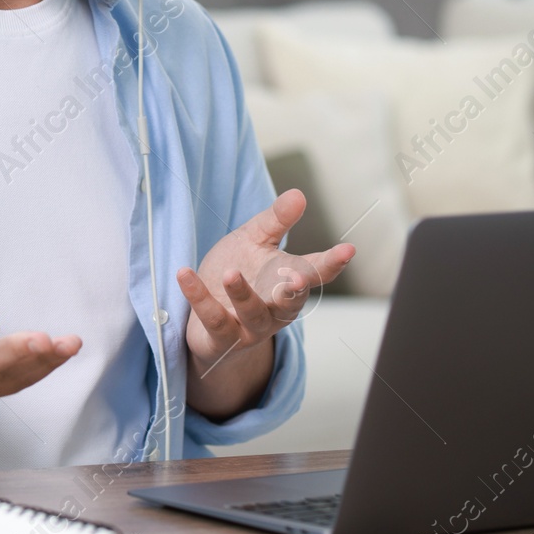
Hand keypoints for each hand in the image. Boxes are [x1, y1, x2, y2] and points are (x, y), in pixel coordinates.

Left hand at [178, 189, 353, 367]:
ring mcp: (250, 327)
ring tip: (232, 274)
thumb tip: (299, 194)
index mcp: (287, 282)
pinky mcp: (222, 338)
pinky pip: (213, 320)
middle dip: (295, 290)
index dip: (332, 263)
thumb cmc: (238, 273)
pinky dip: (199, 298)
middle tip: (298, 277)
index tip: (348, 249)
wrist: (205, 319)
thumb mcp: (254, 241)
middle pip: (291, 301)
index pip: (315, 273)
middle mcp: (276, 309)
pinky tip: (185, 274)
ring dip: (243, 295)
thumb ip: (276, 221)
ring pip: (253, 314)